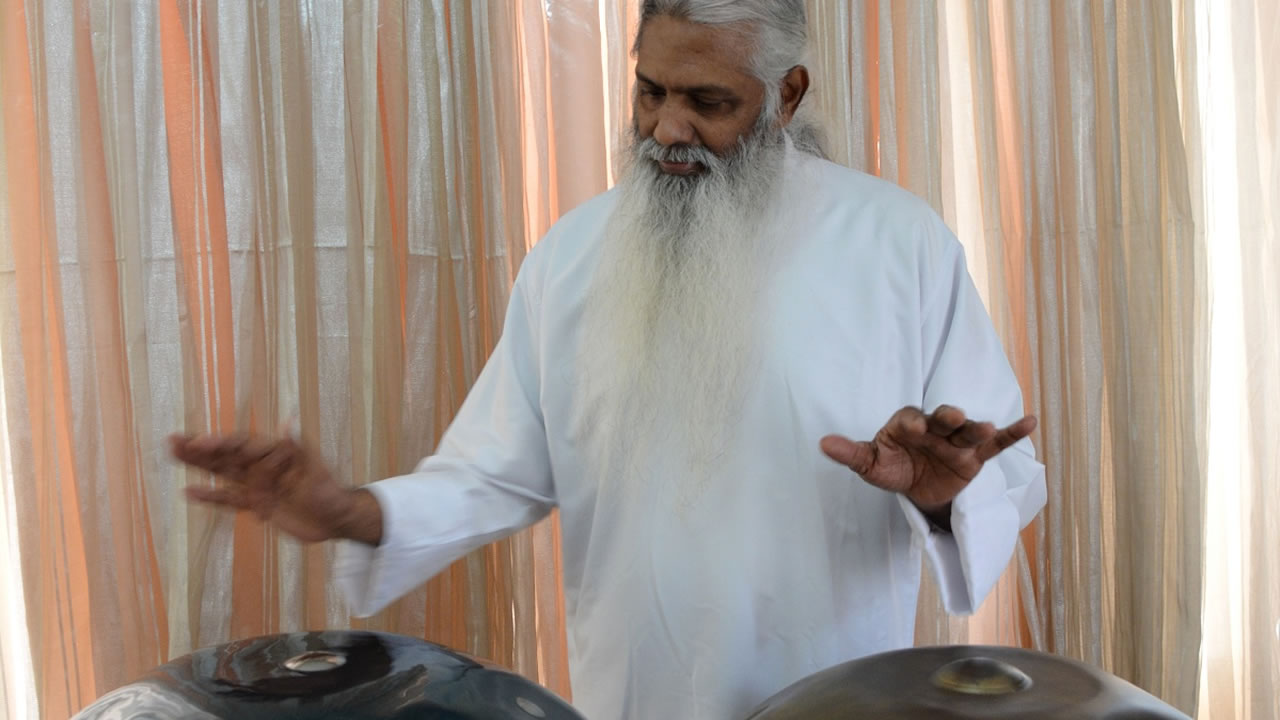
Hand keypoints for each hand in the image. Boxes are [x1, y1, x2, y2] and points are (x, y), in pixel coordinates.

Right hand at [169, 431, 381, 544]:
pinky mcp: (255, 504)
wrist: (335, 519)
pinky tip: (189, 491)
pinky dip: (210, 496)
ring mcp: (257, 485)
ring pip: (222, 472)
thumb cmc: (330, 491)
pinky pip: (229, 499)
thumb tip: (289, 419)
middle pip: (226, 455)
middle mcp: (262, 466)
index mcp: (275, 452)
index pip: (243, 445)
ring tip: (174, 454)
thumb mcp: (316, 469)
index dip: (221, 443)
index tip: (199, 442)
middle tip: (172, 440)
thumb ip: (298, 446)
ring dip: (199, 465)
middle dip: (200, 448)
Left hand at [819, 405, 1036, 514]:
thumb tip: (822, 444)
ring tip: (986, 427)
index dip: (911, 424)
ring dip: (977, 427)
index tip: (912, 428)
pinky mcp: (975, 457)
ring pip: (969, 431)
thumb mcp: (871, 465)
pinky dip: (1012, 434)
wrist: (917, 489)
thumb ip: (851, 454)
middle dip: (947, 417)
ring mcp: (957, 441)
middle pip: (943, 419)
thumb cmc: (892, 468)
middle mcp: (935, 428)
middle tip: (951, 415)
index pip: (909, 420)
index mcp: (906, 424)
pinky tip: (1030, 421)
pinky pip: (996, 445)